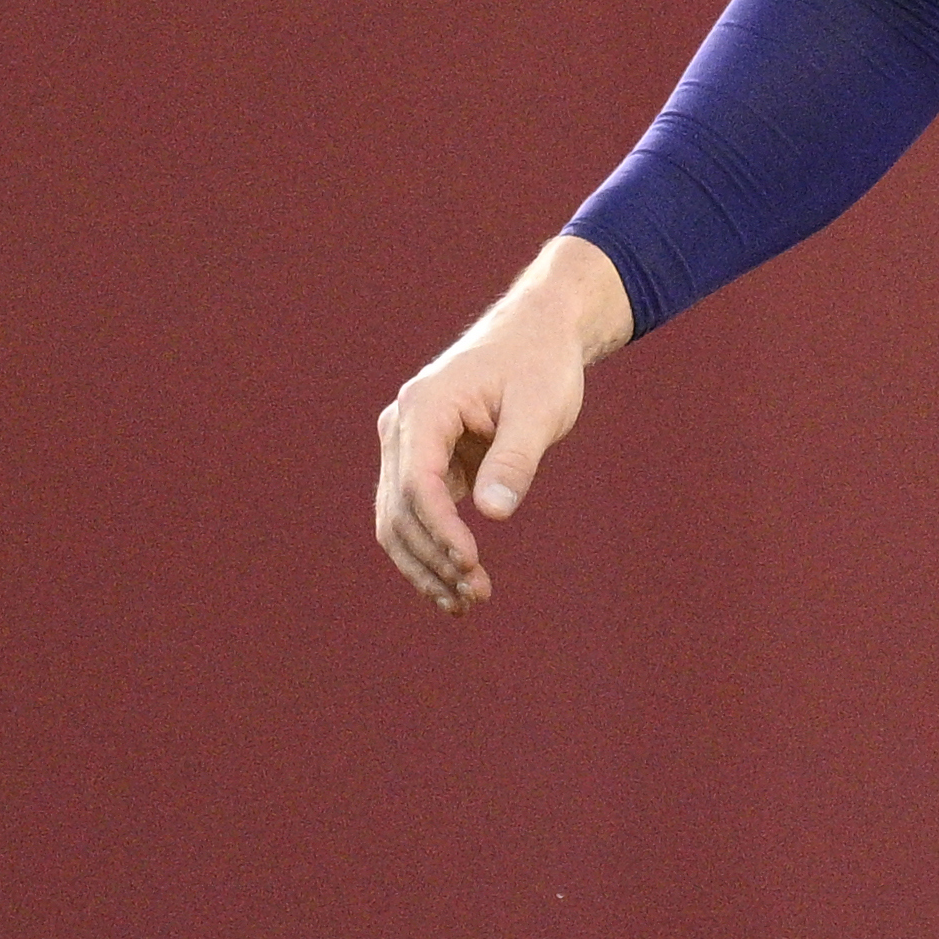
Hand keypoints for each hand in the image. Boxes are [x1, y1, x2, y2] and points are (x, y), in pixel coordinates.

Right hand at [373, 239, 629, 613]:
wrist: (536, 335)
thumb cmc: (540, 365)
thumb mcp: (540, 409)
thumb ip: (516, 458)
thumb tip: (494, 512)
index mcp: (424, 407)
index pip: (416, 482)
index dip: (440, 529)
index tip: (471, 563)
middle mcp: (402, 427)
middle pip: (398, 509)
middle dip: (432, 559)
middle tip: (475, 598)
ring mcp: (407, 446)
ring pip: (398, 520)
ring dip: (426, 565)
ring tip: (465, 603)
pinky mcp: (422, 462)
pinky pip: (416, 515)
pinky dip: (432, 550)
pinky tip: (456, 585)